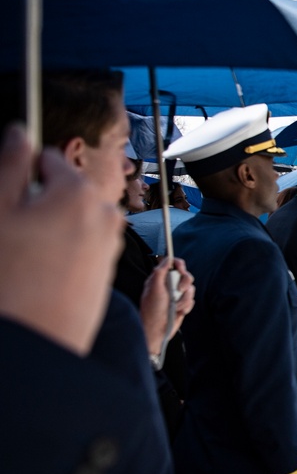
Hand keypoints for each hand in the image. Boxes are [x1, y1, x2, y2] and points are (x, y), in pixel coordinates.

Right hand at [0, 125, 124, 354]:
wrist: (39, 343)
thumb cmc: (12, 279)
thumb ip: (11, 164)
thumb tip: (19, 130)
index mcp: (79, 194)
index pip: (49, 160)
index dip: (24, 172)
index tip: (9, 194)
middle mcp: (105, 215)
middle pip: (64, 191)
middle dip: (38, 203)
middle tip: (13, 233)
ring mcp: (109, 245)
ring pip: (72, 220)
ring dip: (49, 229)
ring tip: (25, 258)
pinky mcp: (106, 270)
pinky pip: (80, 246)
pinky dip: (60, 253)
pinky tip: (39, 274)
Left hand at [140, 257, 195, 355]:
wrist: (158, 331)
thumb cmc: (152, 310)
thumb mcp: (154, 289)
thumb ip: (160, 272)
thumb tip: (166, 259)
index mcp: (160, 279)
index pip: (172, 265)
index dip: (179, 264)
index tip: (181, 269)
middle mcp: (169, 286)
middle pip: (185, 275)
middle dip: (185, 283)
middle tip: (180, 290)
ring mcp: (176, 295)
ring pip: (190, 289)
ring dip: (184, 299)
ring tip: (176, 306)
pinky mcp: (182, 304)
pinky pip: (191, 300)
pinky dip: (186, 306)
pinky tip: (179, 311)